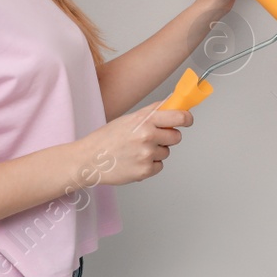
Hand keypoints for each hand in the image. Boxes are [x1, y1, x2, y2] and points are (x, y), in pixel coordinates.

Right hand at [75, 104, 191, 186]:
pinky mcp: (145, 170)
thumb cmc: (106, 139)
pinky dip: (150, 165)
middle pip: (176, 137)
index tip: (188, 120)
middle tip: (153, 138)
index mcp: (144, 120)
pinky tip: (134, 161)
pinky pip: (159, 166)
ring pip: (166, 152)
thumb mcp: (129, 119)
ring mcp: (147, 154)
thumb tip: (172, 105)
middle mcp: (148, 136)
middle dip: (168, 138)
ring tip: (136, 151)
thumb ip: (152, 113)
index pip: (178, 117)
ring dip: (156, 152)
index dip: (187, 119)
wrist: (88, 160)